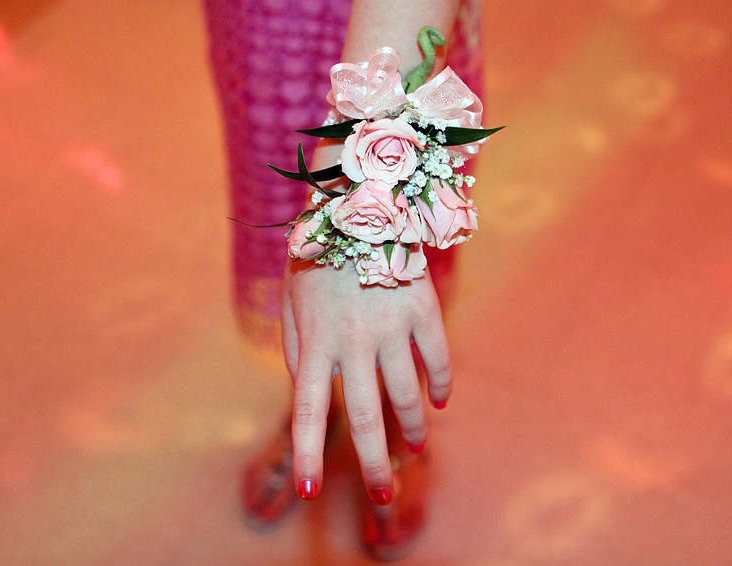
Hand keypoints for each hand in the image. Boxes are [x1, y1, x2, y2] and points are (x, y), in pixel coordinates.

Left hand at [281, 262, 450, 504]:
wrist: (357, 202)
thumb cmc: (317, 257)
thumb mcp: (290, 301)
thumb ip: (295, 349)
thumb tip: (305, 389)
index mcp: (314, 340)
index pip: (306, 411)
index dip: (309, 455)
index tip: (311, 492)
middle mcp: (352, 339)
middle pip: (364, 417)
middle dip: (374, 464)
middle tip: (382, 496)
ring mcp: (390, 324)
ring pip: (406, 394)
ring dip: (411, 428)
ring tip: (413, 447)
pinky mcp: (421, 308)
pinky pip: (438, 358)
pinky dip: (440, 385)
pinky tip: (439, 400)